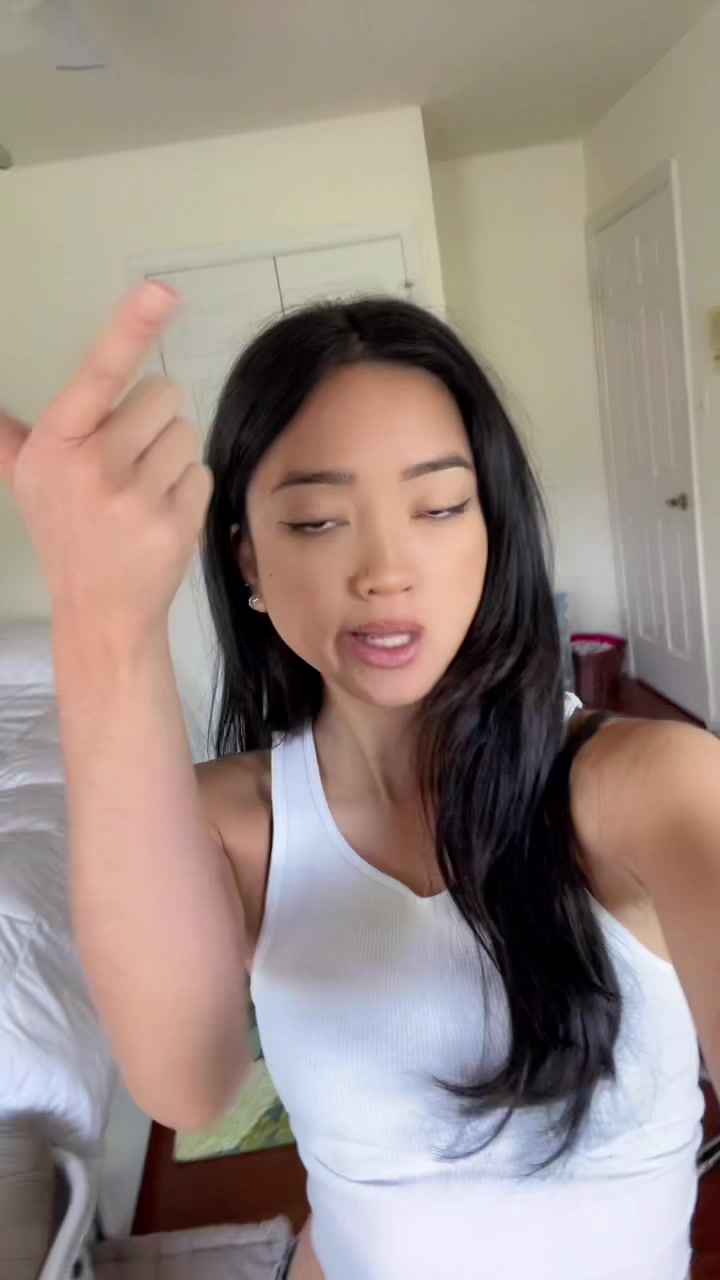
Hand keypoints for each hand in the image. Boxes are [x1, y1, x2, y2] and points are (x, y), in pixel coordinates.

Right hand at [0, 283, 212, 645]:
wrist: (100, 609)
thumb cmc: (68, 534)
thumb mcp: (30, 482)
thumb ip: (15, 438)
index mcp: (57, 442)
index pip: (99, 370)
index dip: (131, 325)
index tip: (162, 289)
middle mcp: (94, 465)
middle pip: (162, 394)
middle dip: (154, 419)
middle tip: (132, 458)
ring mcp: (136, 496)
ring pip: (186, 433)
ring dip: (172, 457)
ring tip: (144, 491)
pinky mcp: (175, 521)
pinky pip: (200, 472)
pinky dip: (187, 490)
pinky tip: (161, 515)